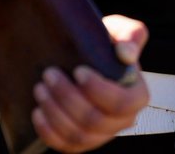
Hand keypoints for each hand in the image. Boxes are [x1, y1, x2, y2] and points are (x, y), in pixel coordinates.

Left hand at [31, 14, 150, 152]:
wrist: (87, 58)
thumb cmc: (106, 45)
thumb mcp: (121, 32)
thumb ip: (131, 35)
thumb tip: (125, 54)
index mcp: (137, 96)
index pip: (122, 103)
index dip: (98, 90)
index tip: (78, 71)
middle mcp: (123, 121)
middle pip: (94, 120)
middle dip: (68, 98)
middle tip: (49, 74)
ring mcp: (101, 135)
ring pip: (77, 134)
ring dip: (55, 112)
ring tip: (40, 88)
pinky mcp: (81, 142)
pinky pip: (65, 145)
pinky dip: (48, 131)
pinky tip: (37, 112)